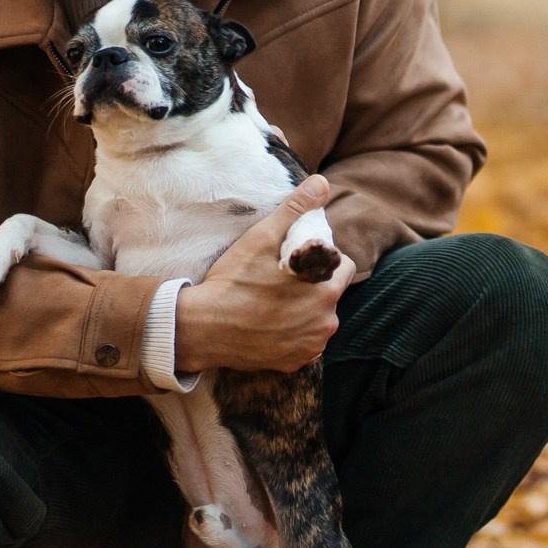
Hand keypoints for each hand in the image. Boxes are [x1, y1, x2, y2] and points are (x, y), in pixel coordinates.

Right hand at [175, 175, 356, 372]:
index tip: (300, 261)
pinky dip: (293, 335)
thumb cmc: (233, 282)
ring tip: (274, 302)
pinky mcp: (294, 363)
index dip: (324, 260)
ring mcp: (310, 346)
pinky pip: (304, 344)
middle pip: (331, 295)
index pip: (344, 267)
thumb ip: (295, 209)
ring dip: (306, 312)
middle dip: (315, 286)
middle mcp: (326, 323)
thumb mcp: (262, 239)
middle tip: (282, 281)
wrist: (203, 327)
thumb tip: (322, 184)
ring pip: (319, 321)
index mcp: (326, 290)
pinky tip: (270, 324)